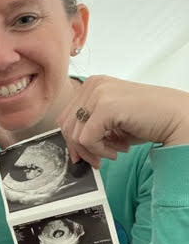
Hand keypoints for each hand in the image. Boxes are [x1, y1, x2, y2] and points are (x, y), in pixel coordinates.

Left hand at [58, 75, 188, 167]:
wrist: (176, 118)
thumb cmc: (148, 119)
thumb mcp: (111, 121)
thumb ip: (90, 127)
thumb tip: (73, 149)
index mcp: (93, 84)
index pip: (66, 116)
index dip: (73, 140)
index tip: (86, 154)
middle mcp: (93, 85)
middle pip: (66, 126)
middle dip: (81, 148)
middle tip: (98, 159)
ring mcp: (98, 93)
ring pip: (76, 135)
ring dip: (95, 150)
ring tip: (115, 150)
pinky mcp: (106, 106)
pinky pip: (87, 139)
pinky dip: (101, 150)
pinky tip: (119, 149)